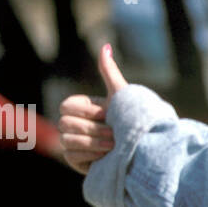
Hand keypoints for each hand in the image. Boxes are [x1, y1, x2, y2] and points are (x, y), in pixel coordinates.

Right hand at [59, 44, 127, 174]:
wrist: (142, 149)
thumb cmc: (133, 120)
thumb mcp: (121, 95)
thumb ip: (110, 72)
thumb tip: (105, 46)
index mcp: (82, 107)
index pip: (66, 105)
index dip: (86, 111)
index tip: (107, 114)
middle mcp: (74, 124)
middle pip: (65, 123)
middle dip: (93, 128)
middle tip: (114, 133)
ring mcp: (72, 142)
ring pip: (68, 139)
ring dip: (93, 142)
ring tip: (113, 144)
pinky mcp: (75, 160)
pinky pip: (72, 155)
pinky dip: (90, 154)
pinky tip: (106, 155)